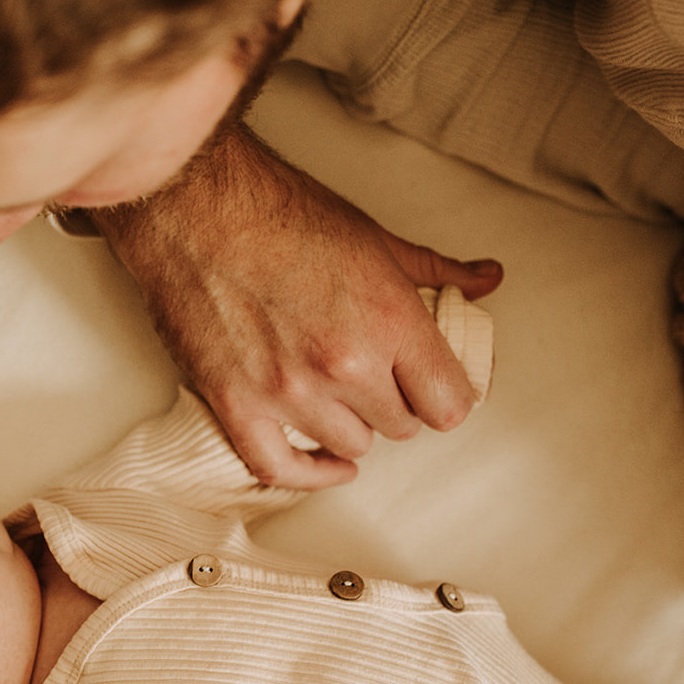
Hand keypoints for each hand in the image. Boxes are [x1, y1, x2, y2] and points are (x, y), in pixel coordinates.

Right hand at [93, 123, 502, 488]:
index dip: (442, 395)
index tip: (430, 387)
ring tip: (338, 396)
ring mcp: (288, 391)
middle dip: (393, 403)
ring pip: (348, 446)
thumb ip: (436, 270)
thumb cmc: (280, 215)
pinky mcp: (236, 404)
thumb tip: (487, 279)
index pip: (448, 404)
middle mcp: (344, 365)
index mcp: (390, 321)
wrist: (196, 208)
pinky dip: (308, 474)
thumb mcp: (374, 238)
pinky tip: (326, 464)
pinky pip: (278, 468)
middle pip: (400, 427)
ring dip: (348, 426)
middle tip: (376, 378)